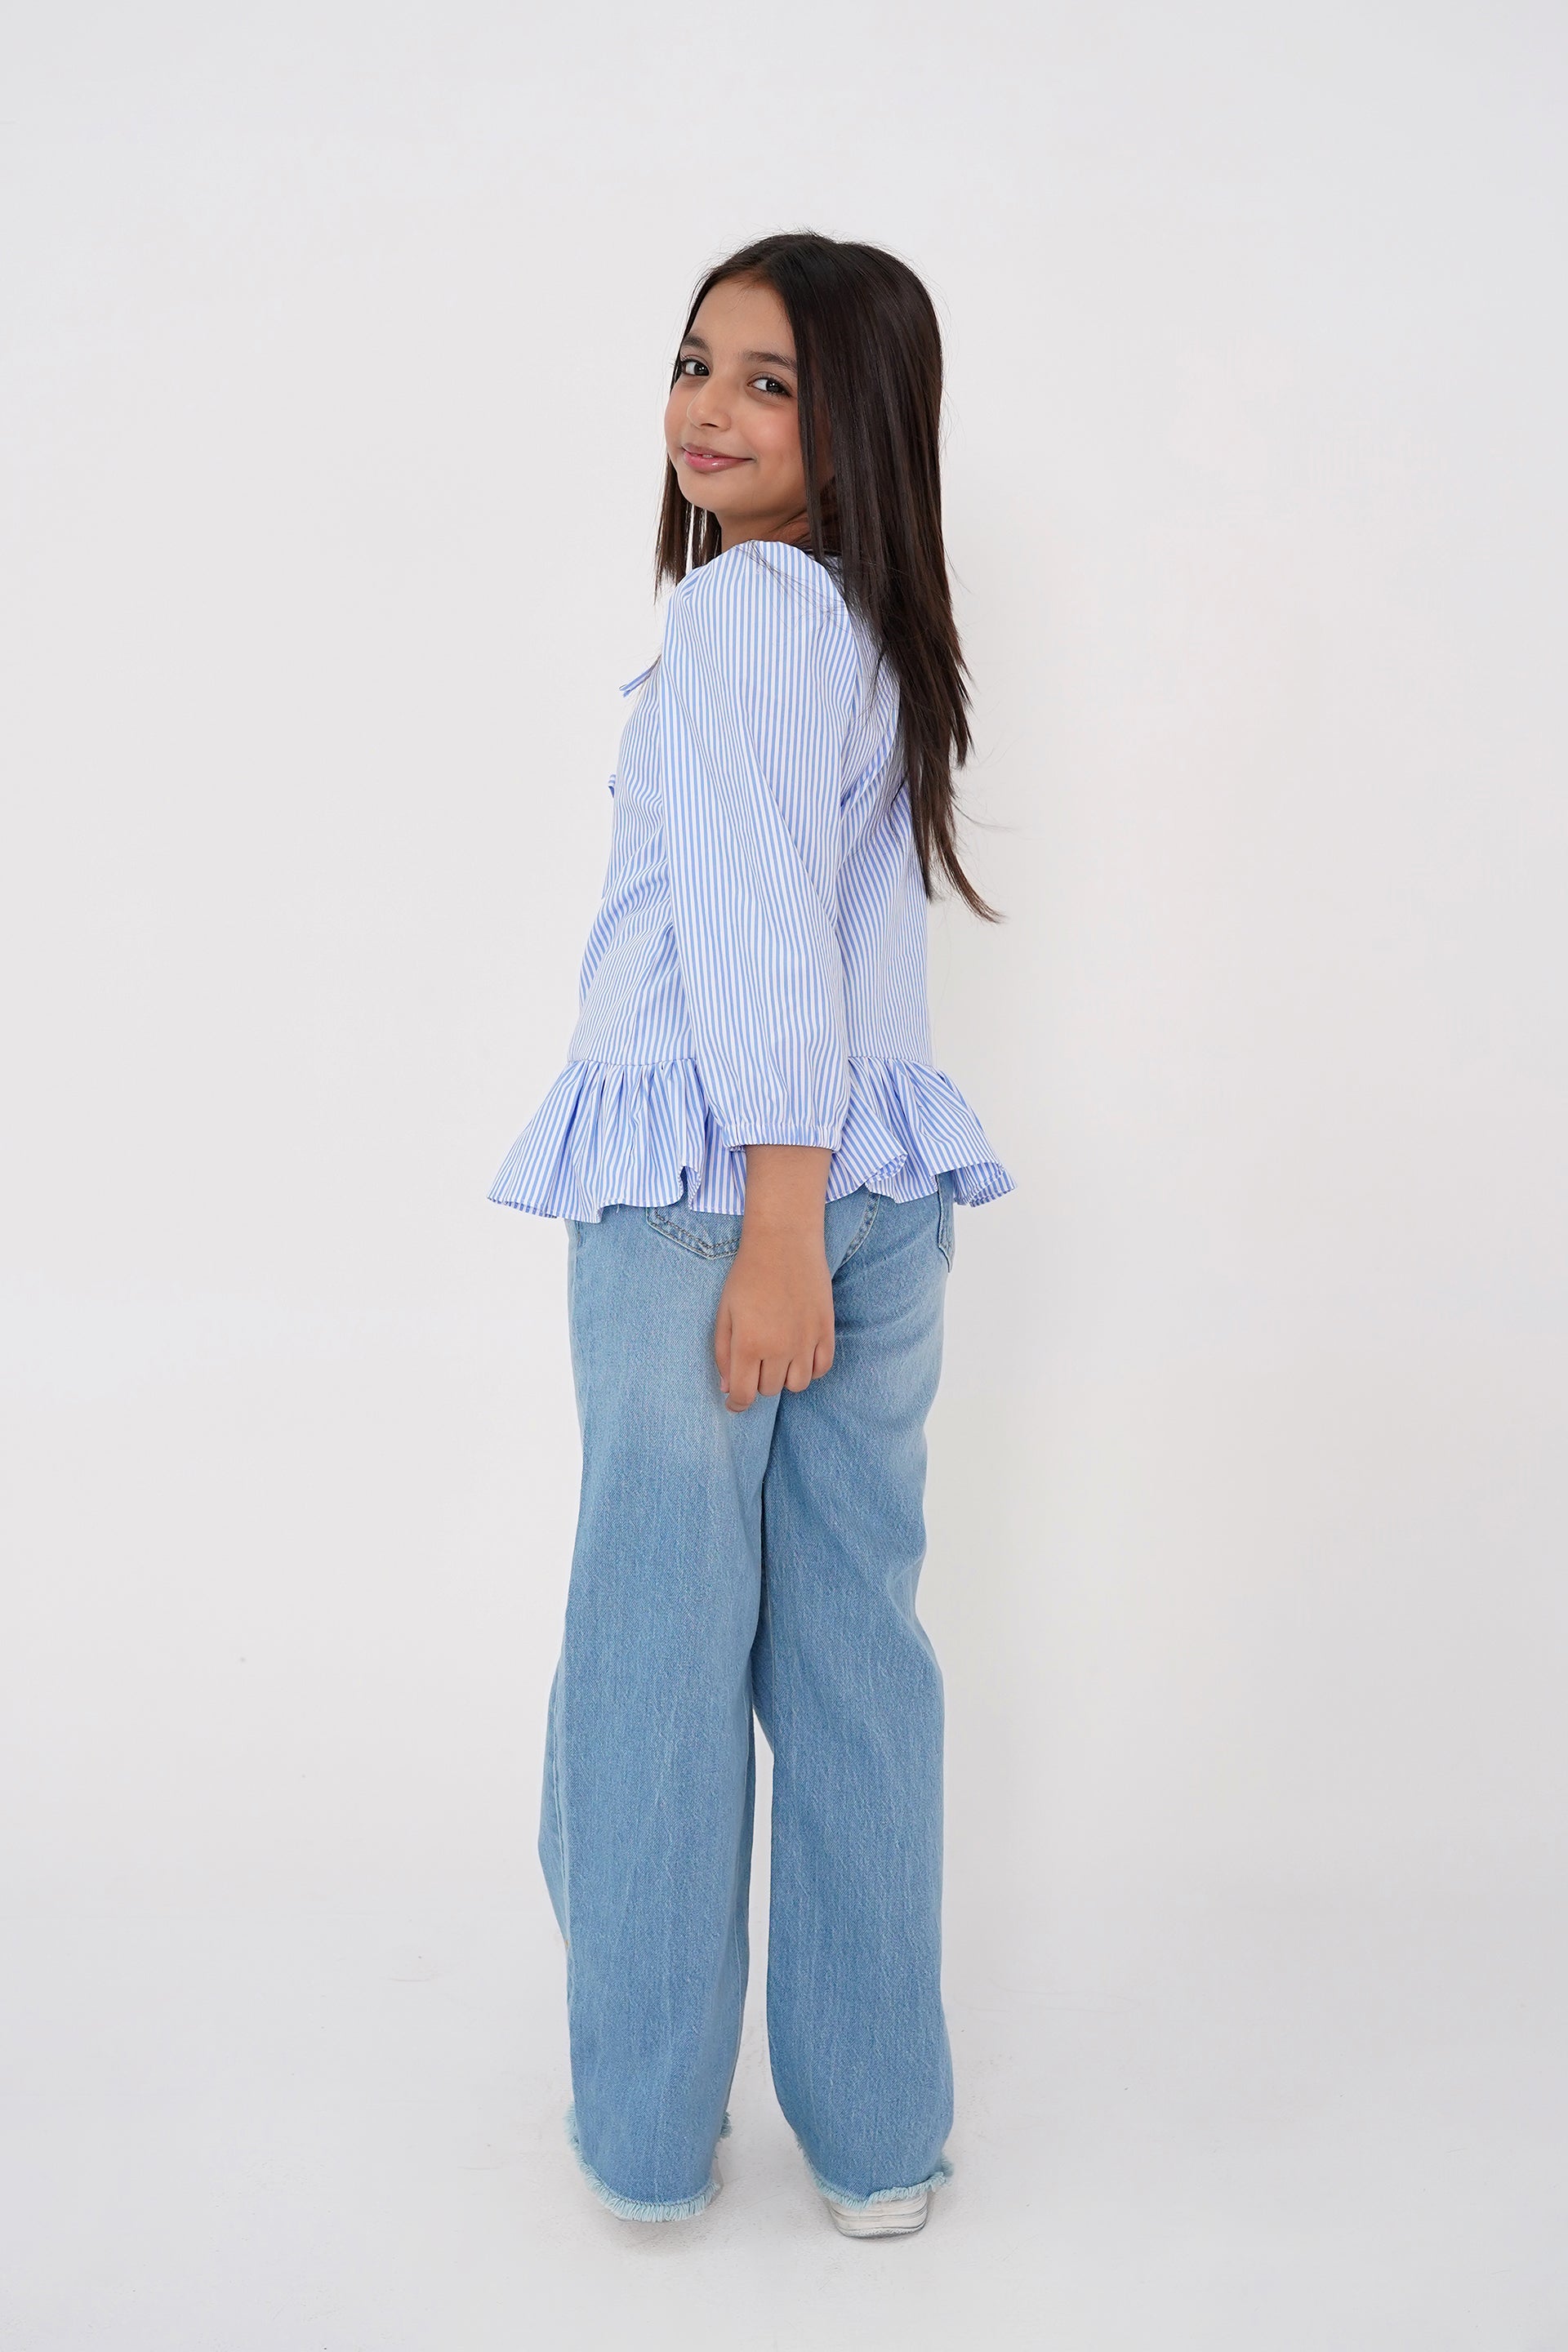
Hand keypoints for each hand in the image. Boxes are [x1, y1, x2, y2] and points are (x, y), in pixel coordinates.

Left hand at [713, 1145, 834, 1412]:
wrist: (783, 1241)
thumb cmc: (747, 1275)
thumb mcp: (725, 1313)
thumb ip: (723, 1353)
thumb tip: (728, 1388)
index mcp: (749, 1344)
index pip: (744, 1395)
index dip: (736, 1403)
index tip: (734, 1399)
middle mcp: (779, 1348)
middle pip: (770, 1390)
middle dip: (758, 1381)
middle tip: (754, 1358)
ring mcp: (806, 1340)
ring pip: (797, 1385)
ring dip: (784, 1377)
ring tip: (777, 1356)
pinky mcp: (826, 1330)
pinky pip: (821, 1369)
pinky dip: (809, 1368)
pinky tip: (798, 1353)